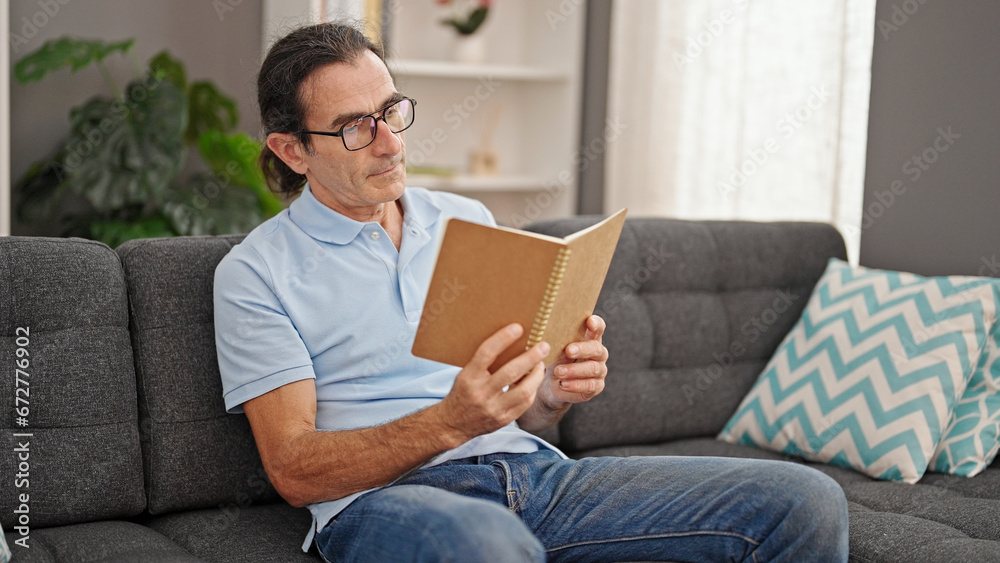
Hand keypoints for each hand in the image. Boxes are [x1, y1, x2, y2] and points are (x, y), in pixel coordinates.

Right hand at [435, 323, 548, 444]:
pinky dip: (532, 389)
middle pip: (510, 372)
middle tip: (543, 346)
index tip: (518, 328)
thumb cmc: (463, 392)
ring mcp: (493, 408)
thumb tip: (512, 342)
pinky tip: (534, 381)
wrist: (453, 424)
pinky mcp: (503, 420)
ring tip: (541, 364)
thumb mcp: (466, 374)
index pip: (486, 353)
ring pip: (523, 391)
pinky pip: (525, 403)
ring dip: (537, 375)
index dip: (503, 339)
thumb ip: (484, 362)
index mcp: (469, 377)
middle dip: (531, 357)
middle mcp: (480, 393)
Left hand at [538, 315, 608, 408]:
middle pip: (596, 348)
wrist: (552, 384)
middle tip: (568, 351)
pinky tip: (563, 384)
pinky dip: (576, 385)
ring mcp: (599, 370)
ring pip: (593, 368)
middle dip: (582, 349)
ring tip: (558, 372)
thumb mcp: (554, 347)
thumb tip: (540, 328)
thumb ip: (555, 337)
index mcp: (590, 338)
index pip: (598, 328)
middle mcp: (598, 353)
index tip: (589, 321)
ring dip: (575, 370)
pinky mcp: (597, 386)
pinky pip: (590, 385)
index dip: (596, 324)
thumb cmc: (555, 358)